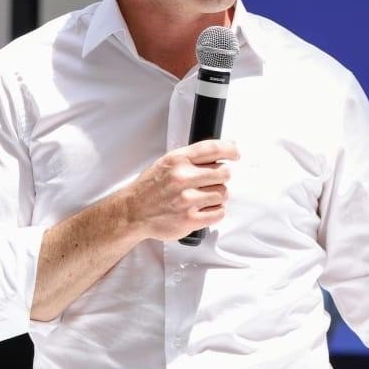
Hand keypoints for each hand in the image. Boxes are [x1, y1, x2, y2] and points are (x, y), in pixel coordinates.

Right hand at [121, 139, 238, 241]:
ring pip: (223, 194)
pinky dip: (215, 211)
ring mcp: (187, 200)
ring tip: (202, 197)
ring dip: (217, 196)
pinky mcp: (190, 219)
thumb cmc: (151, 187)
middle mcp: (182, 178)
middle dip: (221, 177)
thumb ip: (194, 156)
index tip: (235, 154)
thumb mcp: (168, 162)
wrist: (133, 212)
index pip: (213, 149)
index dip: (230, 150)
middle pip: (224, 173)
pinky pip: (219, 213)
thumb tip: (227, 148)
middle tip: (212, 182)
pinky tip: (203, 208)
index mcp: (178, 160)